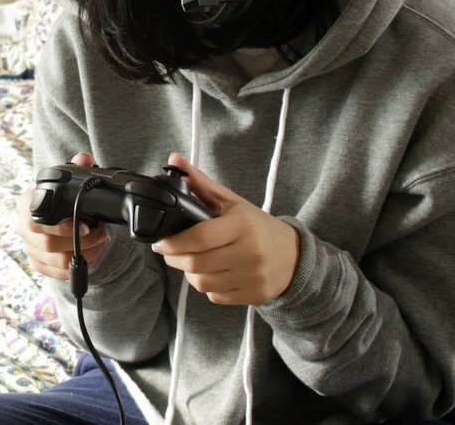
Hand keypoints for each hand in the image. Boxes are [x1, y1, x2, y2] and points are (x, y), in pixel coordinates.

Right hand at [14, 152, 110, 279]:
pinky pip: (59, 272)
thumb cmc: (61, 196)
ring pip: (57, 261)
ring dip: (85, 253)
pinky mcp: (39, 264)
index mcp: (25, 204)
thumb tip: (84, 159)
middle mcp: (22, 228)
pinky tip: (95, 254)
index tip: (87, 225)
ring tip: (102, 240)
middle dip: (80, 241)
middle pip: (47, 244)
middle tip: (101, 233)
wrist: (56, 213)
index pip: (34, 222)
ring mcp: (29, 248)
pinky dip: (80, 266)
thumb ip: (78, 167)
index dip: (61, 227)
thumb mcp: (69, 180)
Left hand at [153, 153, 299, 305]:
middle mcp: (248, 252)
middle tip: (171, 251)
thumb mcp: (232, 202)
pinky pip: (215, 296)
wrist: (294, 255)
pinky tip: (213, 273)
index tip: (160, 243)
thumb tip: (173, 159)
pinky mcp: (252, 296)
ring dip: (190, 273)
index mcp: (242, 225)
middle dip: (176, 258)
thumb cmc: (257, 226)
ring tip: (193, 260)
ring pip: (203, 283)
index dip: (175, 243)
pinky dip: (207, 286)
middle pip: (196, 264)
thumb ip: (201, 183)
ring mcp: (251, 277)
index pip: (200, 238)